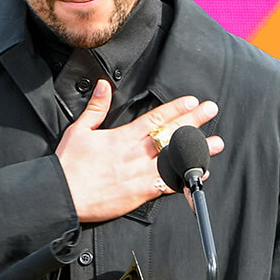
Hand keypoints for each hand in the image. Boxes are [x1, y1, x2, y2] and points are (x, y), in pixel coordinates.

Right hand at [54, 81, 223, 223]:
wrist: (64, 194)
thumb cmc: (69, 165)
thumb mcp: (79, 130)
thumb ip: (96, 107)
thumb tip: (105, 85)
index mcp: (122, 137)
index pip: (155, 118)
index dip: (176, 108)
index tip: (191, 101)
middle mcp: (135, 153)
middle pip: (170, 134)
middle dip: (193, 121)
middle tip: (210, 110)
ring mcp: (140, 173)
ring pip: (174, 158)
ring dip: (196, 150)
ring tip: (215, 143)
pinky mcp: (140, 192)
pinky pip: (168, 184)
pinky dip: (185, 179)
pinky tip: (199, 174)